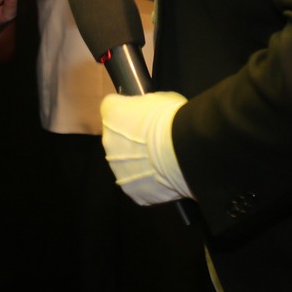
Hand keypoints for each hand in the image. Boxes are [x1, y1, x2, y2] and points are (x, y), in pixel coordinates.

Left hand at [101, 91, 188, 205]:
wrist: (182, 151)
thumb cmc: (171, 118)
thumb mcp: (159, 99)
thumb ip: (146, 107)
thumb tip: (149, 114)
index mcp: (112, 115)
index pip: (111, 108)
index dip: (126, 110)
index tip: (141, 114)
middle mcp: (108, 142)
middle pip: (116, 139)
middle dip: (131, 140)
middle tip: (154, 141)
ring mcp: (119, 170)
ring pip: (126, 164)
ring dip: (139, 162)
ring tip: (164, 163)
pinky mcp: (133, 192)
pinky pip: (140, 185)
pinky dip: (151, 183)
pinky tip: (167, 178)